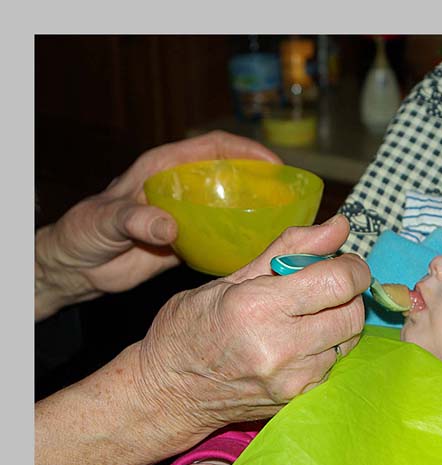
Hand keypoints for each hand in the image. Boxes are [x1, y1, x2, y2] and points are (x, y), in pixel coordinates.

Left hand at [35, 130, 281, 320]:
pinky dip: (244, 239)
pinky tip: (262, 251)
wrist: (77, 267)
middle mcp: (182, 186)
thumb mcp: (105, 221)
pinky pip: (224, 235)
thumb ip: (134, 219)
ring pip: (232, 204)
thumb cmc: (83, 233)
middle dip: (264, 180)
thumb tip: (170, 226)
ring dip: (258, 210)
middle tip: (292, 198)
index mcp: (164, 168)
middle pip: (232, 174)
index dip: (248, 151)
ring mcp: (188, 213)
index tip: (275, 166)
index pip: (214, 147)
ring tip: (288, 224)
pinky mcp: (189, 240)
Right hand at [129, 213, 369, 458]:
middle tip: (325, 286)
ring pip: (348, 340)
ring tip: (306, 315)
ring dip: (338, 321)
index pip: (338, 282)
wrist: (169, 394)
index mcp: (259, 306)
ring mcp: (291, 379)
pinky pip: (334, 364)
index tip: (343, 262)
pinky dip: (326, 347)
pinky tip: (299, 341)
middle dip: (348, 293)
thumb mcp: (233, 277)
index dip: (351, 267)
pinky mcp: (298, 399)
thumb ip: (292, 249)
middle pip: (352, 314)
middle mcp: (280, 347)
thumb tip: (341, 226)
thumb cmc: (191, 327)